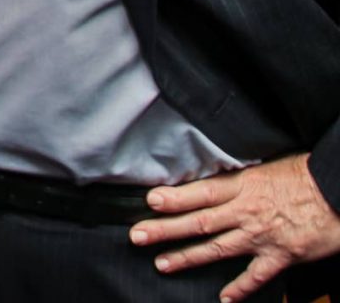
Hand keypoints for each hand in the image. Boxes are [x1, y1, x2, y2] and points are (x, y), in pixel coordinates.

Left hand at [129, 154, 339, 301]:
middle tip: (138, 235)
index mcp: (243, 186)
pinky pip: (256, 276)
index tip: (149, 202)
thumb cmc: (305, 174)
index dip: (174, 198)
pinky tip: (224, 297)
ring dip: (187, 257)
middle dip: (165, 229)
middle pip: (199, 222)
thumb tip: (212, 179)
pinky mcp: (281, 256)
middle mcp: (247, 212)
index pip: (201, 193)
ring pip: (217, 249)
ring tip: (162, 263)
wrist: (338, 191)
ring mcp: (262, 237)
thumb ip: (238, 178)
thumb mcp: (265, 167)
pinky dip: (239, 288)